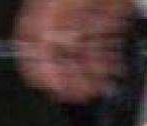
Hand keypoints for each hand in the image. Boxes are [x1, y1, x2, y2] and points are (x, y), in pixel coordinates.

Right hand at [14, 0, 134, 101]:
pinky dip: (108, 59)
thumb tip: (51, 43)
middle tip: (72, 95)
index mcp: (50, 4)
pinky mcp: (114, 11)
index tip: (46, 86)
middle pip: (60, 48)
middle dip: (66, 75)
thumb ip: (57, 19)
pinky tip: (109, 74)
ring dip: (87, 72)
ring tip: (93, 91)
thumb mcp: (65, 0)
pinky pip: (107, 40)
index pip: (32, 39)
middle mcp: (67, 8)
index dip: (36, 65)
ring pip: (84, 48)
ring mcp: (91, 10)